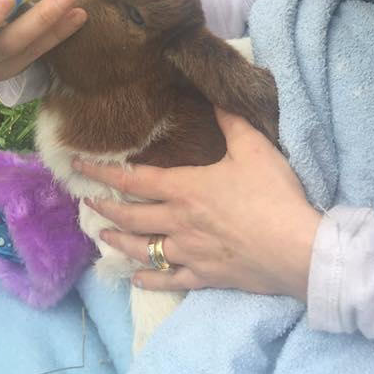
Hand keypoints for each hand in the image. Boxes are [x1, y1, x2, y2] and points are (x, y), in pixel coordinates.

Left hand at [74, 108, 321, 299]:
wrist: (296, 249)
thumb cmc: (272, 194)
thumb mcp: (253, 148)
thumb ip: (231, 121)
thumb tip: (215, 95)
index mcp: (185, 188)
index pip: (133, 180)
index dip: (102, 173)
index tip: (77, 167)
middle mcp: (178, 221)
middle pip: (131, 217)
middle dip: (105, 207)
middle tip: (86, 202)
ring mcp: (188, 252)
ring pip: (143, 249)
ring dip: (119, 241)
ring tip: (102, 235)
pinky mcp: (204, 276)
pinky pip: (168, 279)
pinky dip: (149, 279)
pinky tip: (137, 278)